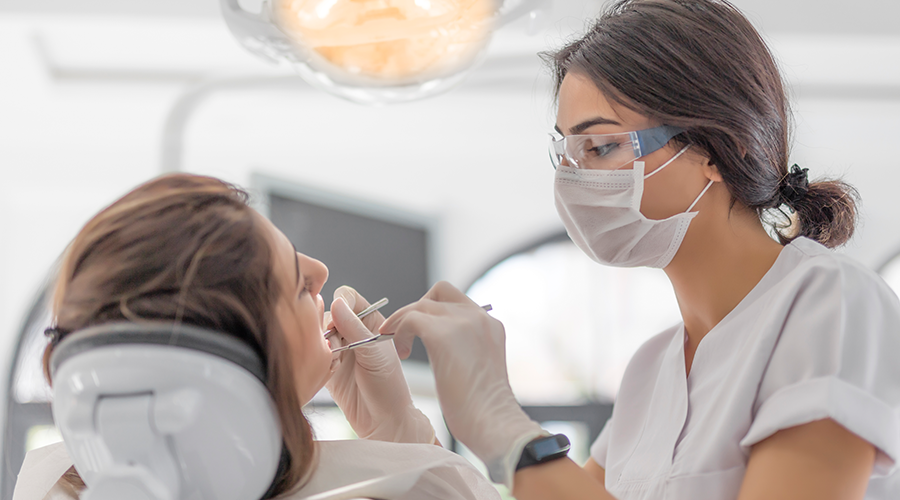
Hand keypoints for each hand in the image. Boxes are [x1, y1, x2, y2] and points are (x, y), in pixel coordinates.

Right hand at [325, 286, 435, 444]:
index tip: (337, 315)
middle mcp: (352, 331)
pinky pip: (312, 352)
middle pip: (327, 313)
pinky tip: (331, 372)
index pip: (348, 297)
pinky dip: (318, 359)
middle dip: (328, 327)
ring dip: (324, 345)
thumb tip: (336, 303)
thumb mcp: (375, 353)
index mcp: (370, 321)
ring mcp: (338, 348)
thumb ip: (354, 328)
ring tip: (337, 362)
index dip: (340, 302)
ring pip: (317, 333)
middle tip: (336, 344)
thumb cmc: (388, 385)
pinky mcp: (325, 365)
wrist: (382, 421)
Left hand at [379, 281, 545, 488]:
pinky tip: (402, 353)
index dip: (435, 311)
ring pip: (421, 304)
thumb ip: (469, 349)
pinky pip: (411, 319)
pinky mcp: (443, 334)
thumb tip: (448, 351)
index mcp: (491, 325)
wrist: (493, 423)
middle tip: (406, 334)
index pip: (457, 300)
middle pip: (439, 292)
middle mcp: (479, 317)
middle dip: (417, 309)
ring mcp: (463, 322)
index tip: (420, 332)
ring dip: (403, 321)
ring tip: (398, 346)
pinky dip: (399, 332)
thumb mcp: (480, 367)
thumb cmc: (485, 409)